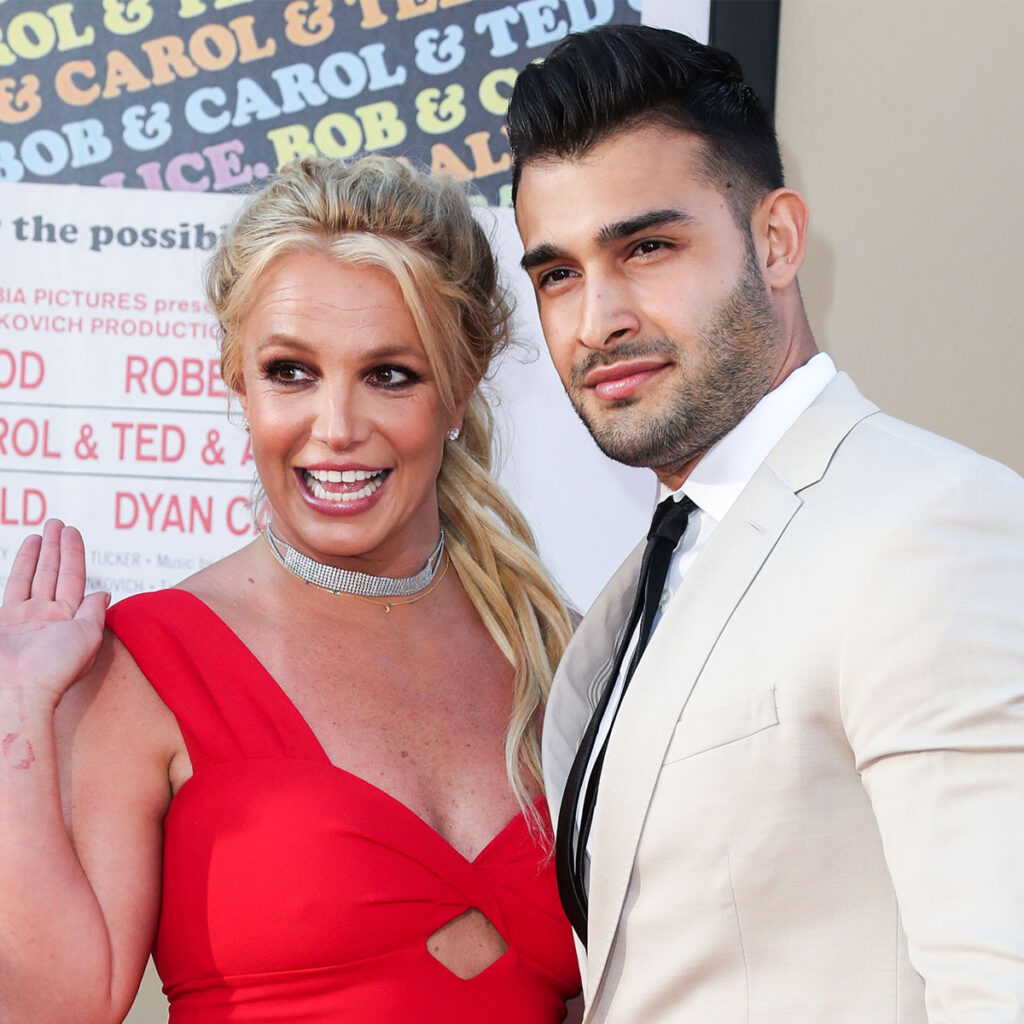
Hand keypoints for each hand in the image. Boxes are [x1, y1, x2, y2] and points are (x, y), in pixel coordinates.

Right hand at [1, 519, 108, 709]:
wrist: (17, 690)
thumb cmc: (55, 669)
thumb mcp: (87, 638)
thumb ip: (94, 612)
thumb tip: (104, 593)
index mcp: (72, 620)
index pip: (74, 578)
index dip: (74, 554)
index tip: (72, 532)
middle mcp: (49, 616)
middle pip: (55, 573)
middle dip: (57, 547)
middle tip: (58, 523)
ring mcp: (25, 618)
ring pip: (35, 576)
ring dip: (40, 552)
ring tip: (44, 530)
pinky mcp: (6, 620)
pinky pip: (15, 585)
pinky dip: (22, 566)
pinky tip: (28, 548)